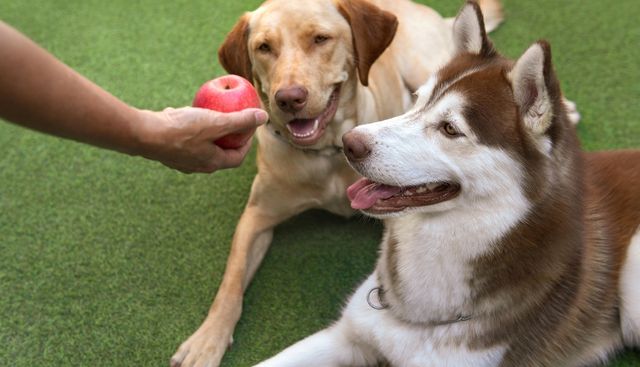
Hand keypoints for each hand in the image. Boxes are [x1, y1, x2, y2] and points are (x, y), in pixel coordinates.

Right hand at [135, 107, 267, 172]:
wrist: (142, 134)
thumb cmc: (181, 130)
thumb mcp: (216, 122)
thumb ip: (240, 120)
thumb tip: (263, 116)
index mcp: (212, 163)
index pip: (237, 157)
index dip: (247, 144)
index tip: (249, 129)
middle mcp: (197, 165)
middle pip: (220, 152)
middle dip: (229, 137)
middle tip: (233, 120)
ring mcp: (181, 159)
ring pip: (201, 145)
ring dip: (208, 132)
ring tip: (211, 114)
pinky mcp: (168, 150)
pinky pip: (184, 139)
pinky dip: (190, 127)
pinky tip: (187, 111)